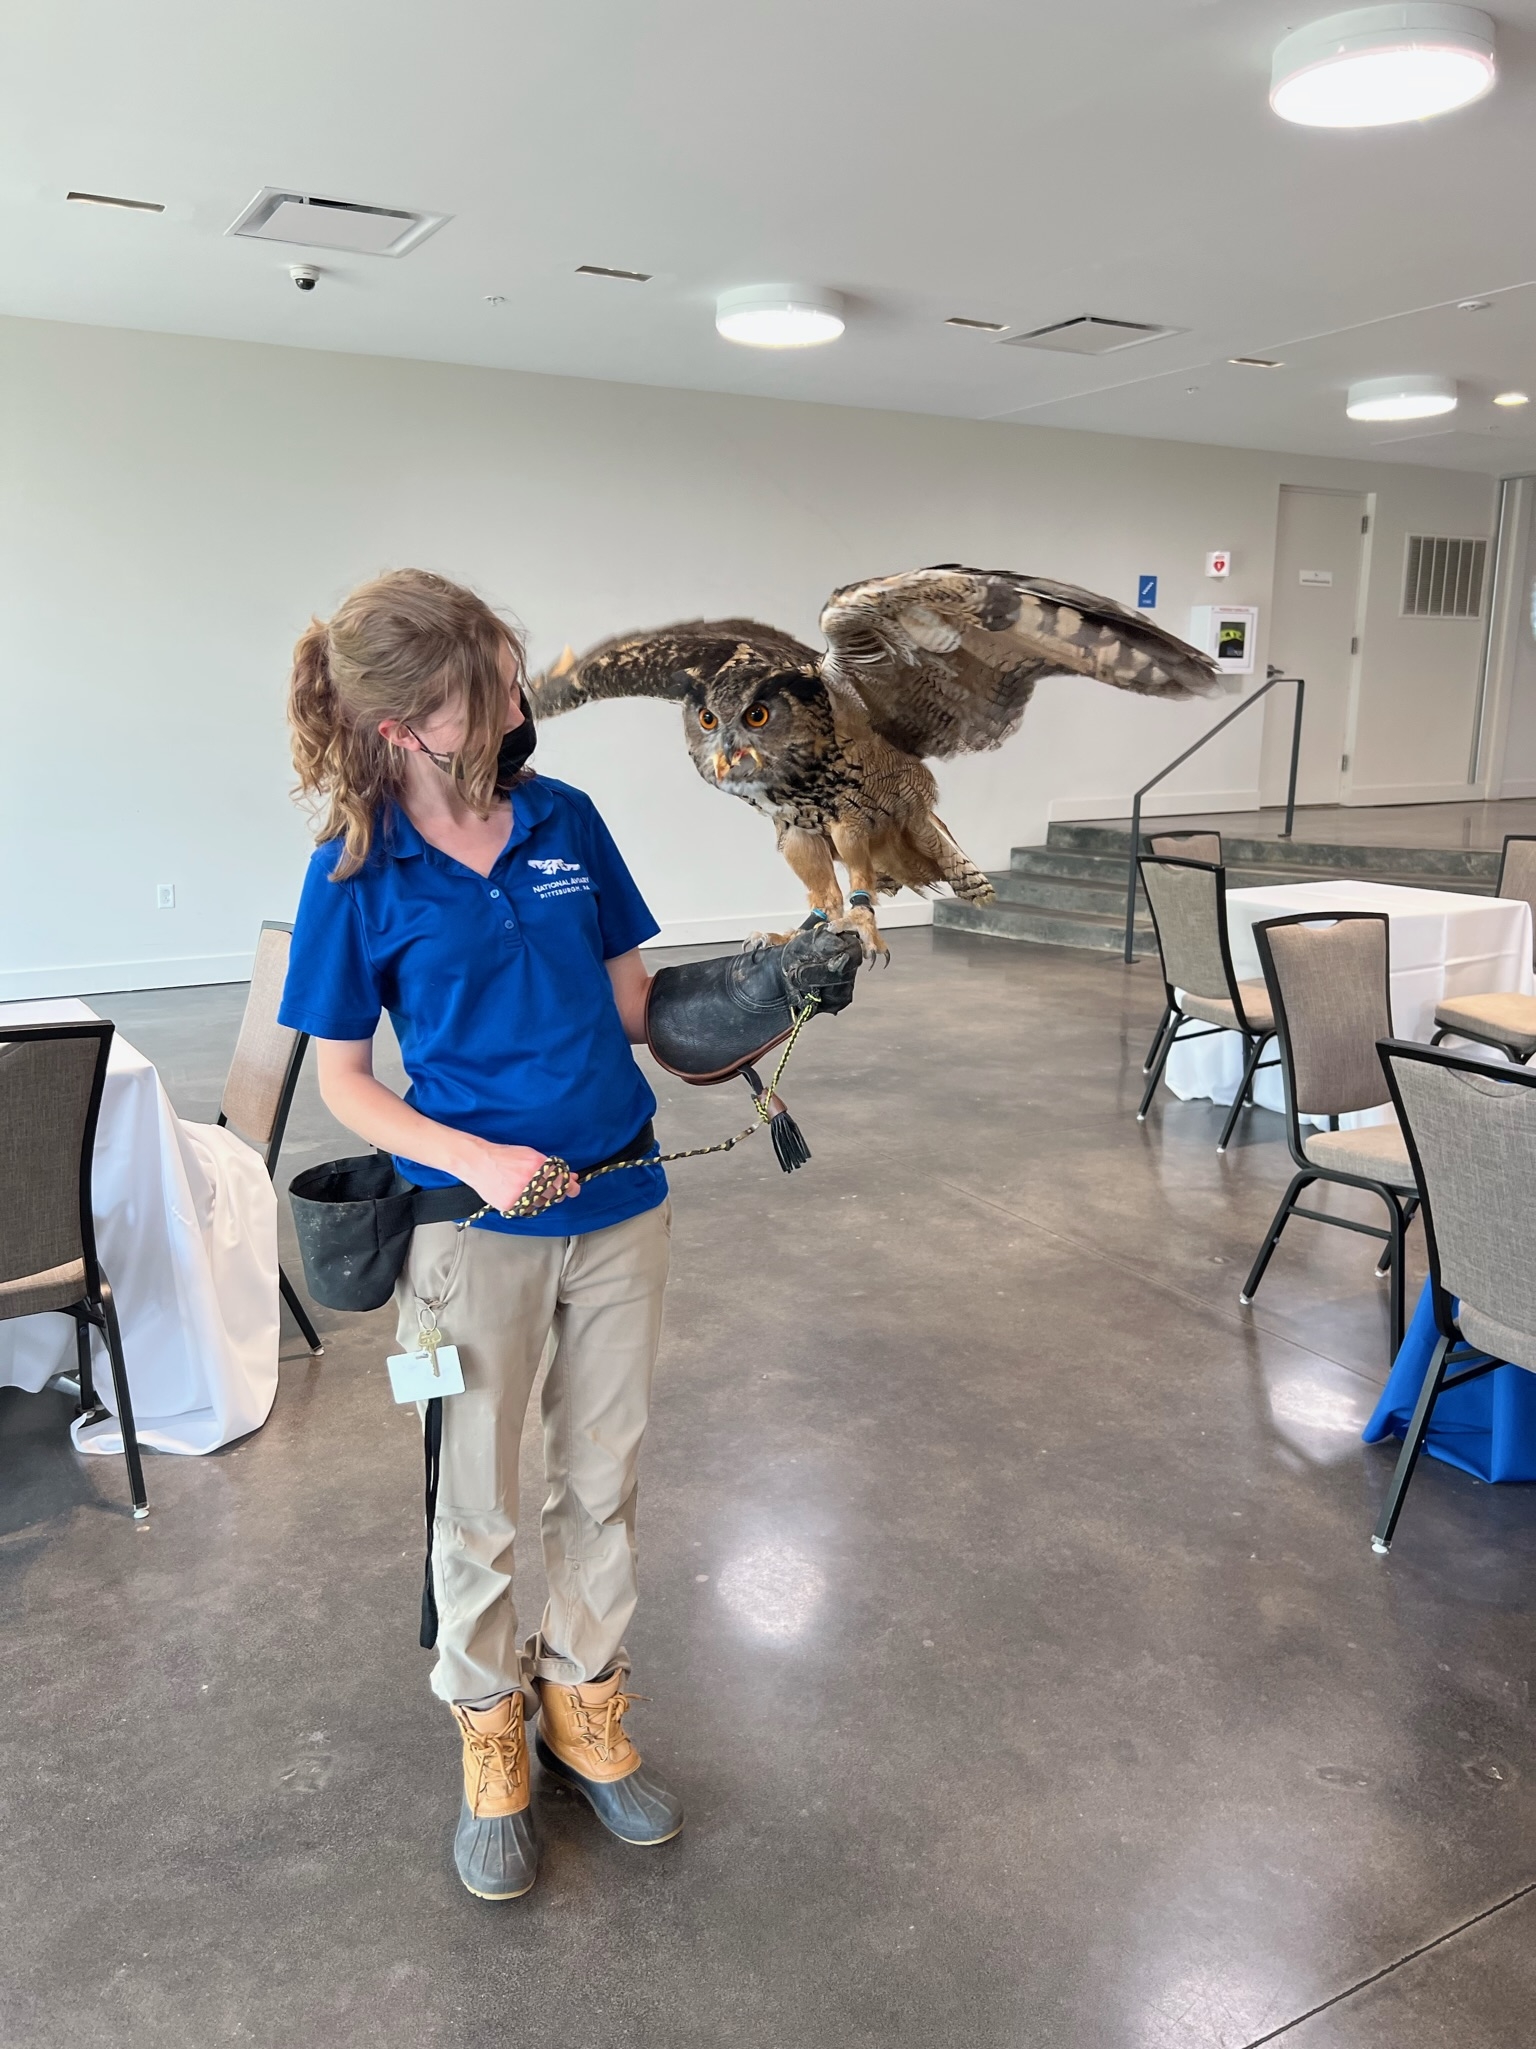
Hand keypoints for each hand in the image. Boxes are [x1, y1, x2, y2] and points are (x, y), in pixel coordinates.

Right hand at [461, 1140, 578, 1212]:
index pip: (562, 1181)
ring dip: (539, 1198)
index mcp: (537, 1166)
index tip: (574, 1189)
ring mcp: (520, 1195)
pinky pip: (526, 1209)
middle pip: (553, 1195)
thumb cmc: (505, 1156)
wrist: (478, 1163)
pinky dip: (525, 1203)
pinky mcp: (510, 1205)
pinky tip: (516, 1192)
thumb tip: (571, 1176)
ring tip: (525, 1187)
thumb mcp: (530, 1154)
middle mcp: (530, 1181)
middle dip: (555, 1192)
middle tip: (549, 1188)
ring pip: (540, 1204)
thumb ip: (550, 1166)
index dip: (571, 1186)